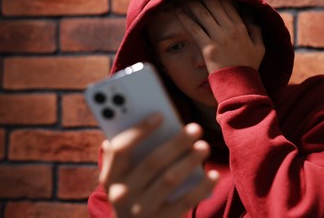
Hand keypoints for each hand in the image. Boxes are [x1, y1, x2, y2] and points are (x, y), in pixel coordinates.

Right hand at [99, 113, 218, 217]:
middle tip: (195, 128)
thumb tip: (129, 129)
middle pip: (152, 162)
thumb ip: (120, 156)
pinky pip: (185, 202)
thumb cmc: (131, 194)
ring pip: (169, 180)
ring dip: (189, 160)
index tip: (160, 115)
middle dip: (176, 143)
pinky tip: (213, 175)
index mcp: (110, 177)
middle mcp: (122, 194)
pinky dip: (201, 187)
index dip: (139, 131)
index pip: (120, 149)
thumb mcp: (120, 178)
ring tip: (204, 146)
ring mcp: (141, 210)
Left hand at [176, 0, 264, 72]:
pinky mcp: (208, 48)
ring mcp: (218, 38)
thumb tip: (251, 15)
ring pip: (203, 14)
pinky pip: (195, 29)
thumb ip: (256, 29)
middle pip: (214, 6)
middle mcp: (230, 29)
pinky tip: (179, 12)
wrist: (240, 85)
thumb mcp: (259, 48)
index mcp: (242, 28)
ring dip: (192, 4)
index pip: (228, 6)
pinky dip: (186, 19)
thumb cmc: (249, 68)